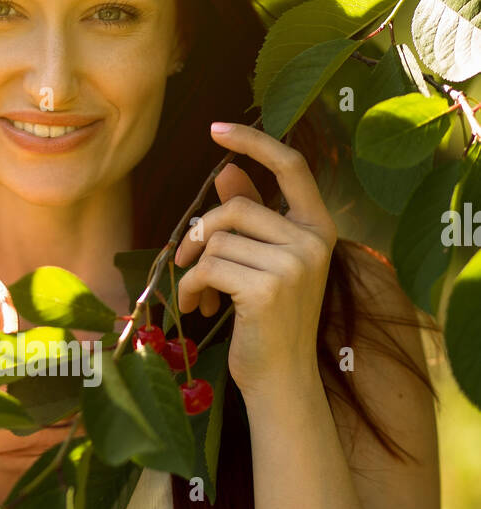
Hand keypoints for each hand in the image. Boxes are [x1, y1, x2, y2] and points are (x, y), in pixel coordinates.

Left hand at [174, 122, 337, 400]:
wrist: (281, 379)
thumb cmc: (269, 322)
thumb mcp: (262, 264)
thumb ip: (249, 219)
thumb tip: (227, 173)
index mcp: (319, 228)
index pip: (292, 166)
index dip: (254, 142)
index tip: (216, 129)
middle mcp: (314, 241)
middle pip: (237, 207)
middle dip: (202, 233)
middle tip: (188, 259)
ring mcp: (294, 264)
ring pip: (218, 239)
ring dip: (194, 268)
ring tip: (199, 294)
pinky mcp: (267, 288)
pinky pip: (209, 267)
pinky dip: (192, 286)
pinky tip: (199, 307)